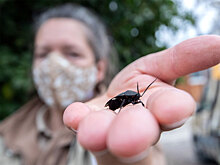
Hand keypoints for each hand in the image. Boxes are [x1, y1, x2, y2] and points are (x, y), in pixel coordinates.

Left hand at [63, 35, 219, 164]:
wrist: (114, 106)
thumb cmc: (139, 90)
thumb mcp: (161, 67)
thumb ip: (183, 58)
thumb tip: (218, 43)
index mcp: (160, 107)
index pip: (170, 109)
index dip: (172, 110)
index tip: (174, 109)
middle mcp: (137, 122)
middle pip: (139, 130)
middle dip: (136, 131)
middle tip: (132, 136)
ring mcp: (109, 127)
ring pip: (107, 134)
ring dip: (101, 132)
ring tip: (93, 134)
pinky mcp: (86, 123)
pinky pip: (80, 123)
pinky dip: (77, 119)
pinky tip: (74, 115)